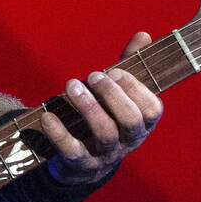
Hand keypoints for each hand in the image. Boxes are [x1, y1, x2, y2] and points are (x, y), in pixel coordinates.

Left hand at [38, 32, 163, 186]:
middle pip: (130, 120)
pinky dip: (59, 133)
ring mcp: (105, 155)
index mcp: (142, 124)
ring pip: (105, 133)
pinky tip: (47, 116)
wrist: (81, 165)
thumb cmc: (104, 119)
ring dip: (88, 106)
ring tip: (71, 85)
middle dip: (111, 94)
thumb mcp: (117, 96)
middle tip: (92, 75)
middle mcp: (128, 142)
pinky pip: (73, 151)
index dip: (135, 88)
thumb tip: (143, 35)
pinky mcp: (80, 166)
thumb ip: (129, 67)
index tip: (114, 71)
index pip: (152, 109)